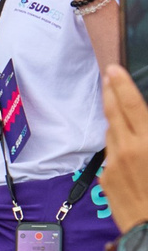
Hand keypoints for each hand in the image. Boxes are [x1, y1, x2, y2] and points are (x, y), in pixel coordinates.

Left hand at [103, 66, 147, 230]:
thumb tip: (143, 120)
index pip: (131, 105)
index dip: (121, 85)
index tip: (113, 70)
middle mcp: (127, 150)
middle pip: (114, 113)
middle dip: (110, 92)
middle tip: (108, 77)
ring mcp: (113, 165)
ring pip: (112, 134)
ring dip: (116, 122)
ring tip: (122, 111)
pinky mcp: (106, 180)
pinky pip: (111, 155)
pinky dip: (118, 146)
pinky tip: (128, 149)